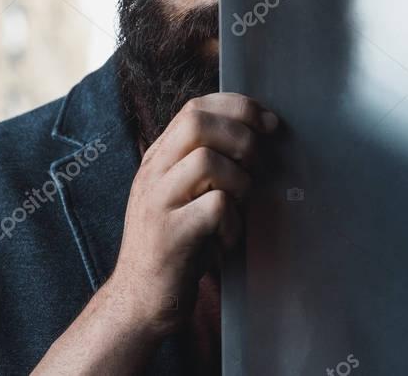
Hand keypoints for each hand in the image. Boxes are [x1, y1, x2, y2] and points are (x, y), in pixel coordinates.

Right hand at [105, 92, 277, 337]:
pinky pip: (216, 207)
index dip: (238, 107)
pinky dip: (234, 223)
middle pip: (196, 122)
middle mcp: (153, 173)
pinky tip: (229, 240)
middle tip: (260, 162)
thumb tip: (258, 135)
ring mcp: (157, 203)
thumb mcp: (183, 194)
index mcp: (158, 158)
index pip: (195, 107)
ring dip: (240, 181)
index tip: (268, 122)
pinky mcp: (170, 236)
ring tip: (241, 207)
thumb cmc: (175, 244)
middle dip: (241, 135)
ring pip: (207, 160)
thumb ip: (204, 164)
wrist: (138, 299)